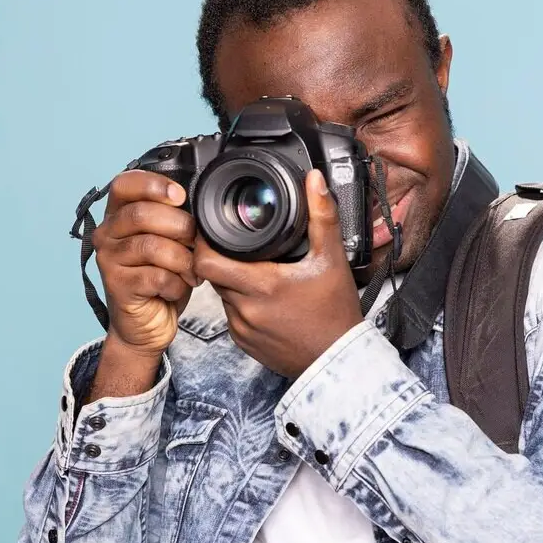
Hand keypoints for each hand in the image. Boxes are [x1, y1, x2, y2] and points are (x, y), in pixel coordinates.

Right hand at [93, 170, 200, 357]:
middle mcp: (107, 233)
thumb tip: (201, 204)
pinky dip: (176, 284)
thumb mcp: (171, 242)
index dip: (154, 185)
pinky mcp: (117, 286)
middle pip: (142, 214)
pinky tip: (176, 288)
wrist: (146, 325)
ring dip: (182, 260)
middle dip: (180, 227)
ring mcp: (108, 260)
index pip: (125, 184)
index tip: (181, 196)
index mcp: (118, 214)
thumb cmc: (160, 278)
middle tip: (195, 243)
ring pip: (151, 247)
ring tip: (191, 272)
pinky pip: (156, 277)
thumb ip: (175, 220)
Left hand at [194, 169, 363, 378]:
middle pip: (214, 275)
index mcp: (261, 285)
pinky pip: (233, 318)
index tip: (212, 231)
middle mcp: (245, 309)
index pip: (206, 260)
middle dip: (222, 259)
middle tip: (238, 247)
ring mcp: (243, 329)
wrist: (340, 361)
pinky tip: (265, 301)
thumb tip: (314, 181)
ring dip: (233, 283)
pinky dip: (243, 306)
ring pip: (223, 296)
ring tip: (257, 273)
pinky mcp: (245, 344)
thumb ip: (321, 216)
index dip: (203, 243)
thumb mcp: (332, 259)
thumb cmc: (337, 315)